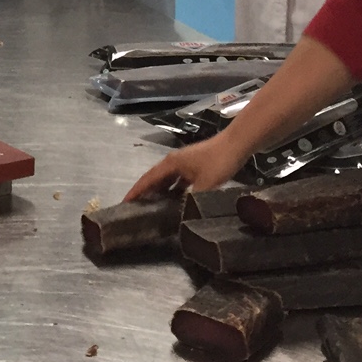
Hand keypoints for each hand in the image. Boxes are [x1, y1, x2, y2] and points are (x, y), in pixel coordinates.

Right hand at [125, 132, 249, 200]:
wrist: (236, 145)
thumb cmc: (218, 162)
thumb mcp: (205, 184)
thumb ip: (191, 200)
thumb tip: (181, 217)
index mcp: (171, 163)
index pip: (148, 179)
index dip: (136, 191)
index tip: (125, 202)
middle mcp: (174, 162)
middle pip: (155, 178)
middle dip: (145, 192)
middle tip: (136, 208)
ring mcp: (184, 163)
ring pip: (167, 180)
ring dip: (160, 192)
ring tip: (153, 208)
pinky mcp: (194, 166)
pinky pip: (178, 180)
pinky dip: (174, 190)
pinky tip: (177, 201)